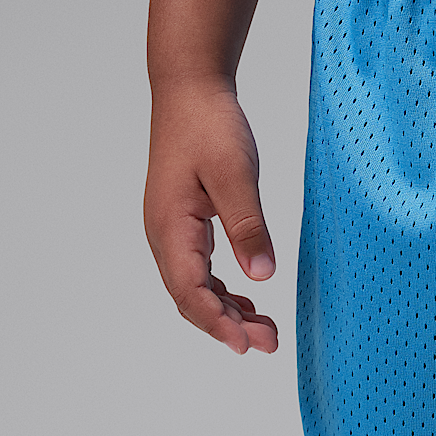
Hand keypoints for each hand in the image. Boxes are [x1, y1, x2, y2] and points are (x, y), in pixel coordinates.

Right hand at [144, 82, 278, 353]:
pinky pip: (201, 273)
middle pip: (191, 299)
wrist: (190, 90)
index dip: (218, 323)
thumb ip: (247, 226)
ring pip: (196, 289)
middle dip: (228, 327)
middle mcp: (165, 235)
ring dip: (228, 314)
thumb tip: (261, 277)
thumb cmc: (209, 126)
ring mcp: (173, 232)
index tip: (248, 346)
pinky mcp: (185, 226)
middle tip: (270, 344)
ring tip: (267, 332)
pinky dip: (225, 293)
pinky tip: (251, 305)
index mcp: (170, 226)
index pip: (189, 292)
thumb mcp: (235, 175)